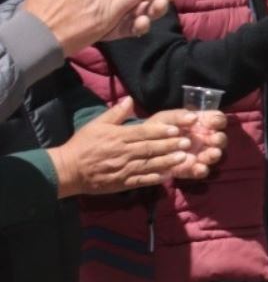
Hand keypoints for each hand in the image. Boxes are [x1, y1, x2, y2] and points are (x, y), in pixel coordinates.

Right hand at [48, 99, 191, 196]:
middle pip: (149, 148)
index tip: (176, 128)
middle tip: (186, 142)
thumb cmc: (82, 144)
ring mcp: (122, 169)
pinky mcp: (121, 183)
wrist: (68, 169)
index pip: (142, 133)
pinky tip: (167, 176)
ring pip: (148, 165)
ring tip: (183, 158)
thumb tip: (130, 99)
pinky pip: (140, 180)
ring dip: (166, 162)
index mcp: (117, 137)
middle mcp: (122, 153)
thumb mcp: (96, 124)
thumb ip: (115, 113)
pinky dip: (154, 178)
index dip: (160, 131)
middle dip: (169, 145)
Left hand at [146, 108, 227, 180]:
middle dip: (220, 139)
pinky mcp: (191, 169)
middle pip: (220, 139)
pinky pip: (201, 171)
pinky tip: (199, 168)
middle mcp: (204, 139)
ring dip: (214, 155)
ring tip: (211, 154)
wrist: (142, 147)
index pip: (217, 120)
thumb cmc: (157, 128)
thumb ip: (179, 116)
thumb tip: (194, 117)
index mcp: (201, 124)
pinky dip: (202, 170)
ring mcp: (200, 155)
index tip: (213, 122)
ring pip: (214, 155)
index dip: (218, 120)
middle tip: (215, 140)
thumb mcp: (166, 118)